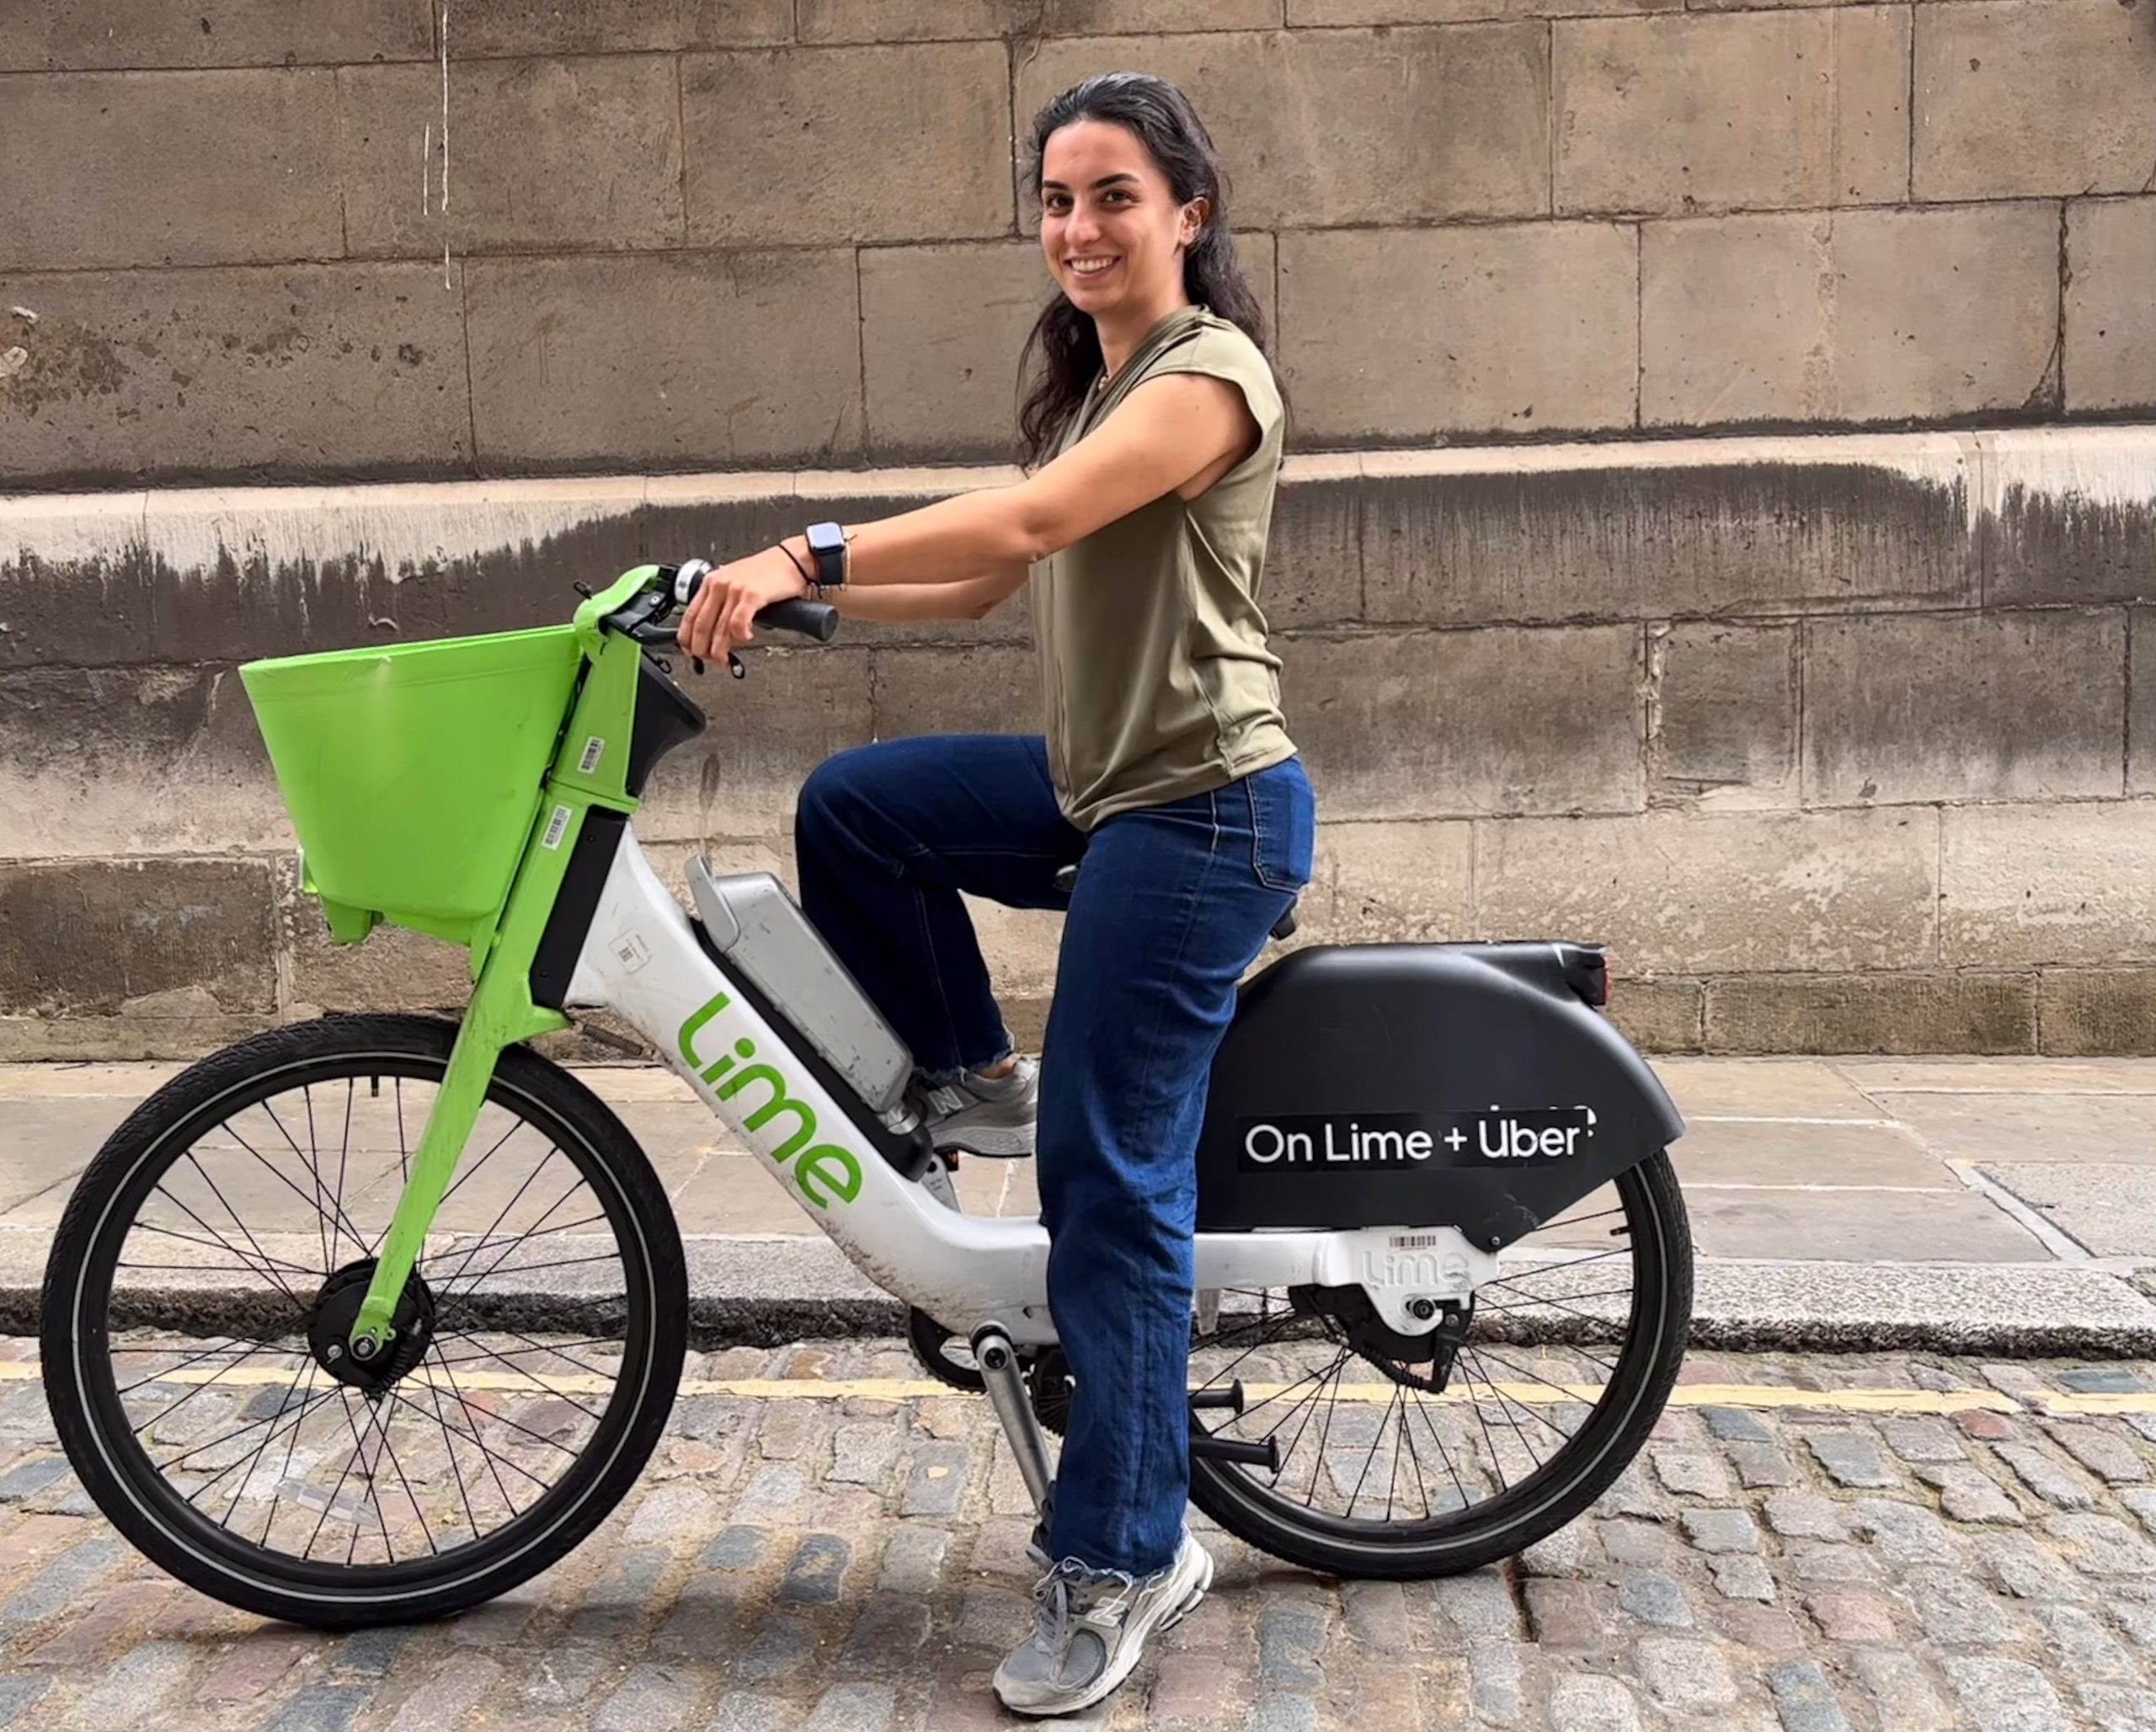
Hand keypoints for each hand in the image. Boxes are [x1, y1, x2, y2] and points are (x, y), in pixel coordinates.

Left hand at [676, 543, 812, 665]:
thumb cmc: (768, 571)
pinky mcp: (752, 595)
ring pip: (719, 629)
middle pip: (701, 626)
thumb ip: (722, 600)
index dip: (687, 638)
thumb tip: (715, 625)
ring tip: (724, 660)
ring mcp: (735, 590)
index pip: (690, 615)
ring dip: (719, 650)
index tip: (690, 651)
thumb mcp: (735, 581)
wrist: (792, 558)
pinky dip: (740, 636)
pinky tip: (746, 638)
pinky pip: (738, 623)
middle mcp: (720, 585)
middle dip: (702, 650)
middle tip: (708, 660)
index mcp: (712, 582)